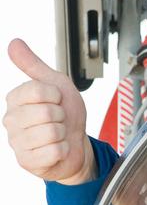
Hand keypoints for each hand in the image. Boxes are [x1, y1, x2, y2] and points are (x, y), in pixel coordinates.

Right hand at [3, 38, 95, 183]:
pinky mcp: (26, 161)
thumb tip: (14, 43)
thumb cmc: (66, 114)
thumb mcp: (55, 83)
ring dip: (63, 134)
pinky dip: (63, 150)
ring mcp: (16, 142)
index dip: (56, 95)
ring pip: (51, 132)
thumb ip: (33, 65)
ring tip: (58, 134)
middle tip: (58, 120)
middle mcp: (11, 120)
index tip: (56, 100)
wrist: (77, 143)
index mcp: (15, 99)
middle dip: (61, 116)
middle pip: (46, 112)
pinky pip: (53, 151)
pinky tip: (57, 149)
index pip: (38, 90)